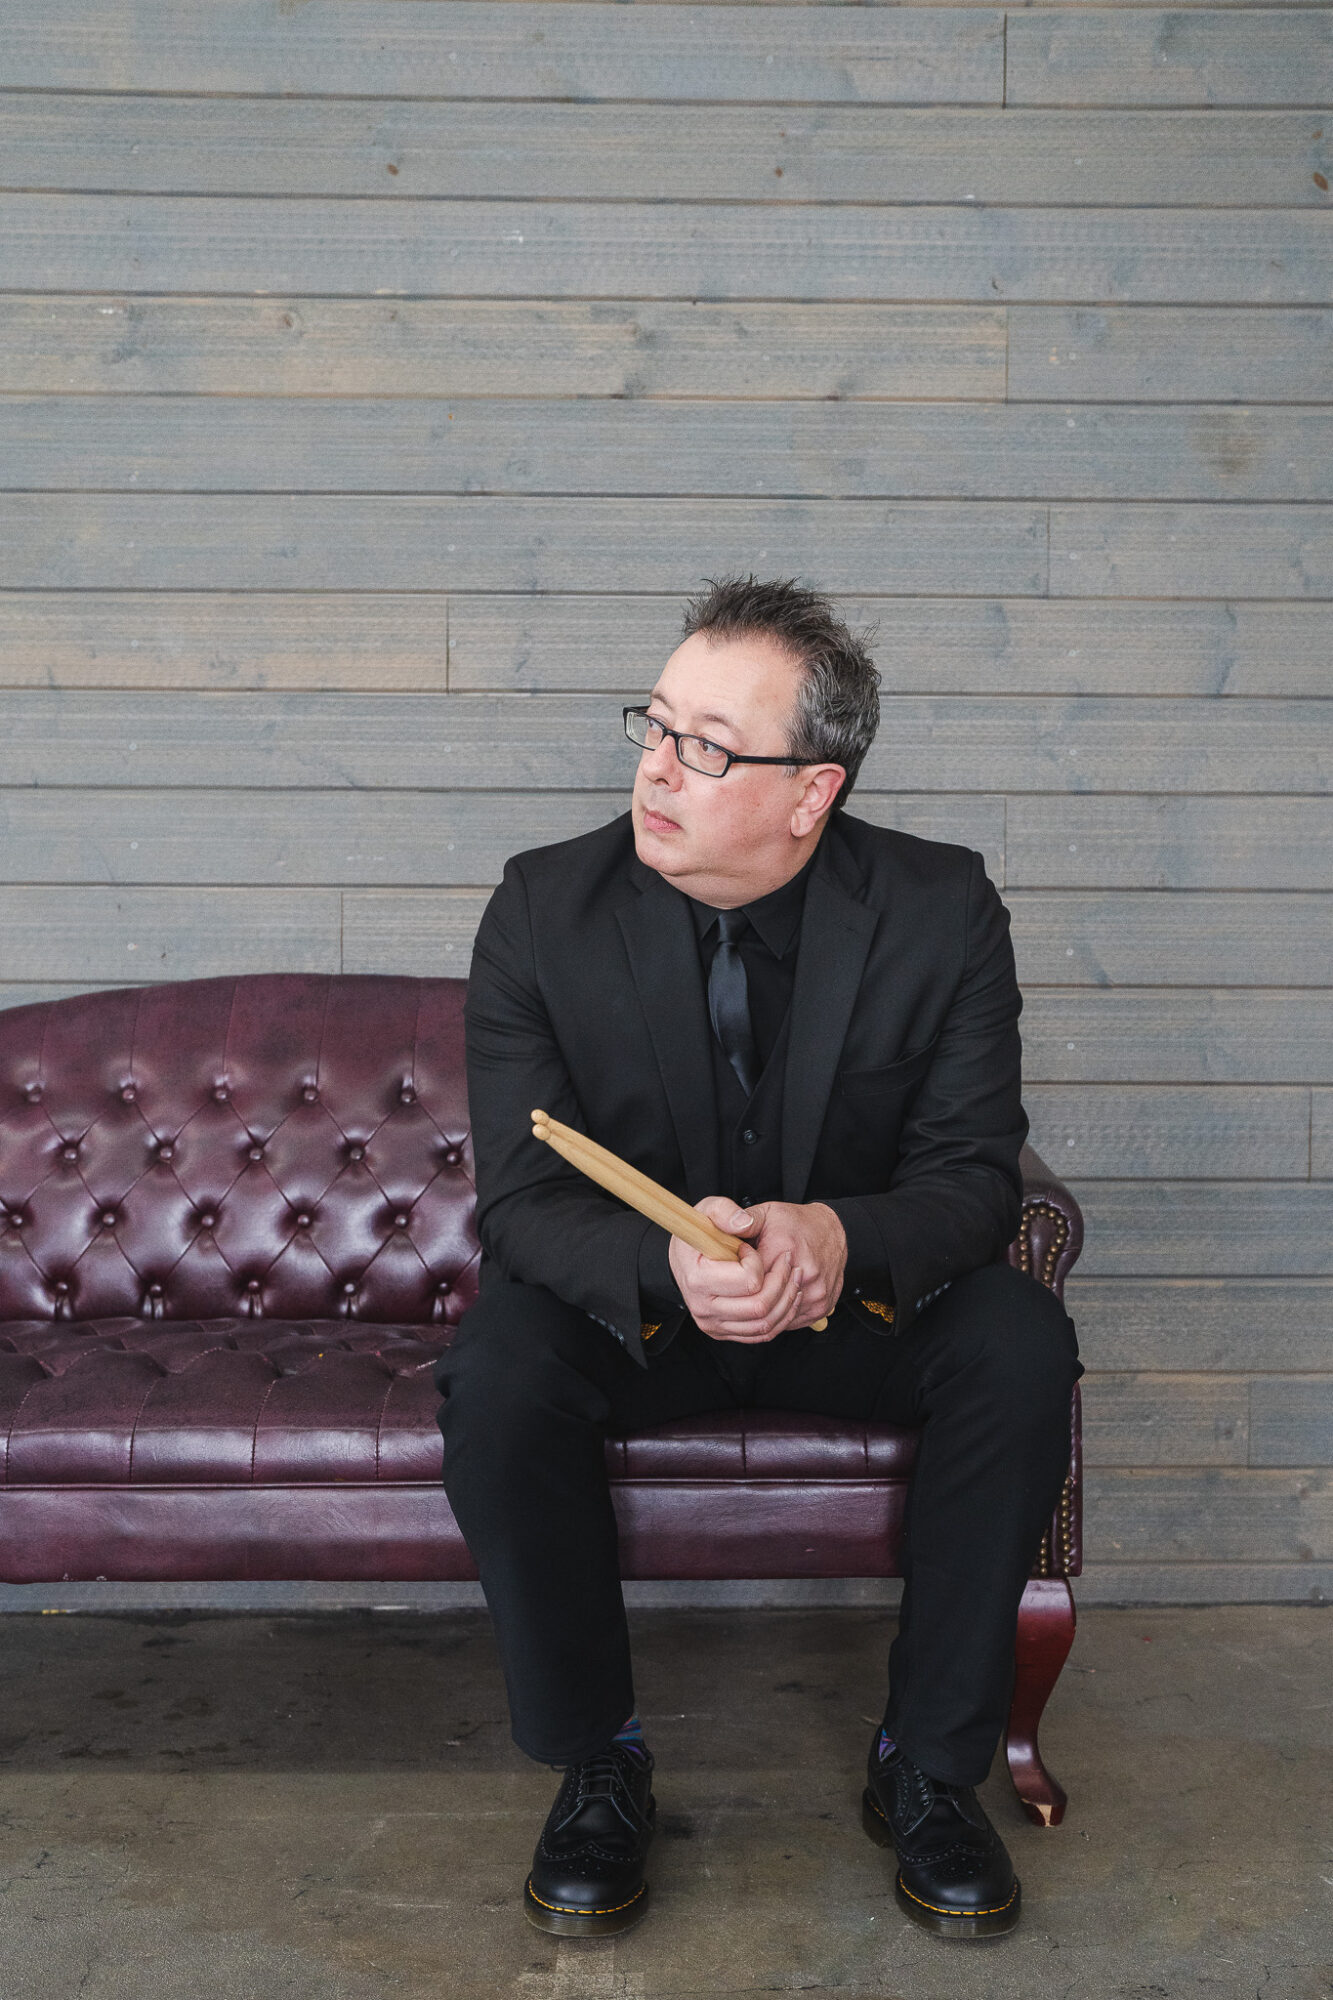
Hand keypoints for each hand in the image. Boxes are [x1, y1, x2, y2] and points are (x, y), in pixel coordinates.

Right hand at [668, 1197, 804, 1343]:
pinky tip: (788, 1295)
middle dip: (783, 1282)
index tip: (749, 1247)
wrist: (686, 1259)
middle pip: (760, 1306)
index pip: (747, 1280)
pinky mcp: (724, 1332)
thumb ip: (724, 1211)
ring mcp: (713, 1324)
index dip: (757, 1261)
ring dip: (787, 1300)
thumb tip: (744, 1224)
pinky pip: (762, 1333)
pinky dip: (782, 1316)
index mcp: (697, 1279)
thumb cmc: (699, 1233)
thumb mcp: (708, 1210)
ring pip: (765, 1324)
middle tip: (787, 1262)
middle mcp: (703, 1307)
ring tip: (793, 1276)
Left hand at [743, 1201, 846, 1333]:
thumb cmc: (797, 1223)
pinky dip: (776, 1316)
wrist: (833, 1232)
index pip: (746, 1280)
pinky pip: (788, 1323)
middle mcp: (803, 1275)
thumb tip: (720, 1231)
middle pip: (759, 1303)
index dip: (735, 1276)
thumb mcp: (765, 1214)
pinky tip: (772, 1299)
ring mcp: (814, 1295)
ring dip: (760, 1310)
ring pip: (773, 1319)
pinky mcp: (820, 1308)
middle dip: (746, 1297)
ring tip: (758, 1291)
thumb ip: (740, 1221)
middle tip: (746, 1282)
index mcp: (784, 1251)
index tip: (736, 1268)